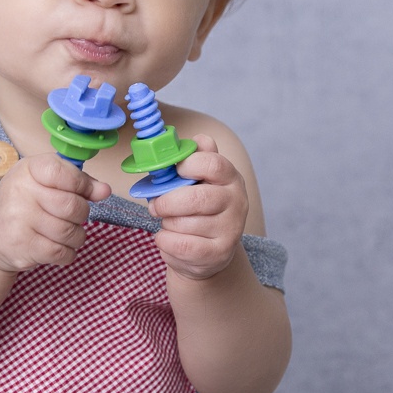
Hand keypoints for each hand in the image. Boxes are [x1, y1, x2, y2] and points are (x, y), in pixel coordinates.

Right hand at [0, 153, 110, 273]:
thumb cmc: (21, 203)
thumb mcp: (43, 182)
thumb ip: (77, 182)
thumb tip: (104, 190)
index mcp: (28, 169)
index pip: (65, 173)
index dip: (83, 185)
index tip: (87, 193)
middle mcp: (20, 192)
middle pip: (72, 206)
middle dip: (82, 215)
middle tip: (74, 217)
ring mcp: (19, 220)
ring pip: (69, 232)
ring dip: (77, 236)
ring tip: (67, 233)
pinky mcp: (21, 246)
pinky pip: (60, 252)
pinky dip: (68, 253)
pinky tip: (60, 247)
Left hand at [147, 135, 248, 280]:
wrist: (208, 252)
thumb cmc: (198, 209)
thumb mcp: (200, 181)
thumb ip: (197, 158)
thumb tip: (198, 139)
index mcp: (231, 177)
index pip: (213, 164)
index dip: (188, 165)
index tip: (174, 171)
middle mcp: (237, 202)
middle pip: (196, 198)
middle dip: (167, 202)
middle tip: (155, 206)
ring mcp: (231, 229)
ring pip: (184, 223)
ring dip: (167, 224)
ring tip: (169, 223)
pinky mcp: (219, 253)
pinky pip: (181, 245)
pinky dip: (165, 241)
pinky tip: (167, 239)